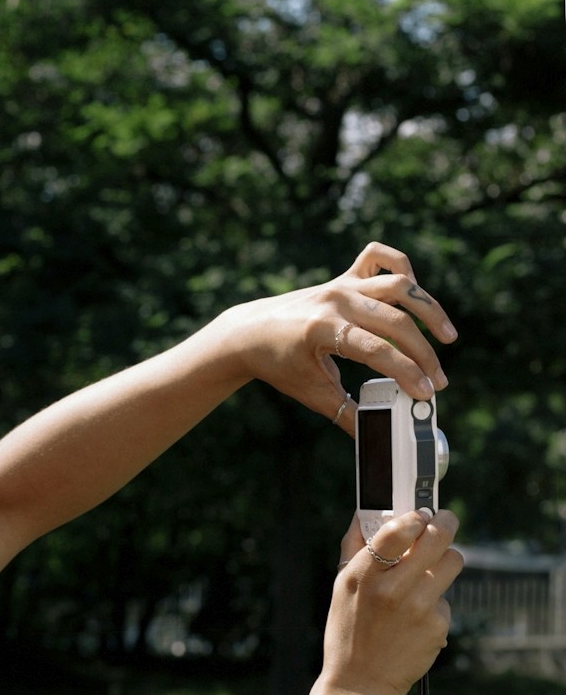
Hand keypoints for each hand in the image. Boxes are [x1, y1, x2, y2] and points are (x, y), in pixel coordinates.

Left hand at [220, 243, 457, 435]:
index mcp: (324, 328)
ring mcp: (342, 284)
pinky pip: (380, 258)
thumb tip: (372, 437)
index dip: (407, 373)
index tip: (426, 393)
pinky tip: (414, 292)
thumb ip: (344, 413)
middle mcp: (336, 299)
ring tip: (446, 336)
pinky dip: (401, 267)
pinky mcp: (344, 277)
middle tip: (439, 380)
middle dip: (423, 353)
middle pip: (395, 321)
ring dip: (428, 309)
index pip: (377, 350)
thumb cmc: (277, 364)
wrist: (249, 333)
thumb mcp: (310, 393)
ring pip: (399, 286)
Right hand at [321, 508, 462, 694]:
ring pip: (452, 561)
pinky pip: (446, 598)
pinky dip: (434, 604)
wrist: (359, 684)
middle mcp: (392, 589)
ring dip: (444, 561)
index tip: (420, 515)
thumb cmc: (348, 632)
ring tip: (428, 573)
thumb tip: (364, 512)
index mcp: (363, 575)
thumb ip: (355, 548)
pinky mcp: (436, 625)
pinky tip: (415, 620)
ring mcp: (418, 608)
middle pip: (438, 537)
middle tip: (444, 521)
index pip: (398, 530)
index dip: (416, 516)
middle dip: (445, 523)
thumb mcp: (342, 588)